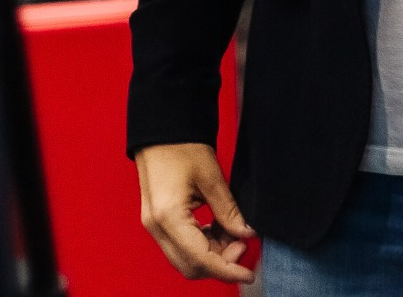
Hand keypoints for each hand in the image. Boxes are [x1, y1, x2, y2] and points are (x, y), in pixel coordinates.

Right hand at [136, 142, 255, 282]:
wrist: (161, 128)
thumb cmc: (183, 145)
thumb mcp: (212, 177)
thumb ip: (229, 211)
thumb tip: (246, 234)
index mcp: (169, 217)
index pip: (201, 259)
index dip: (227, 270)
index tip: (248, 274)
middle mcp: (156, 227)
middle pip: (190, 266)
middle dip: (220, 263)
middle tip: (243, 243)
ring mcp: (154, 224)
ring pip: (185, 258)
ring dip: (212, 254)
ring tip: (233, 232)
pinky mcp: (157, 219)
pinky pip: (180, 244)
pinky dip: (202, 244)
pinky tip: (218, 228)